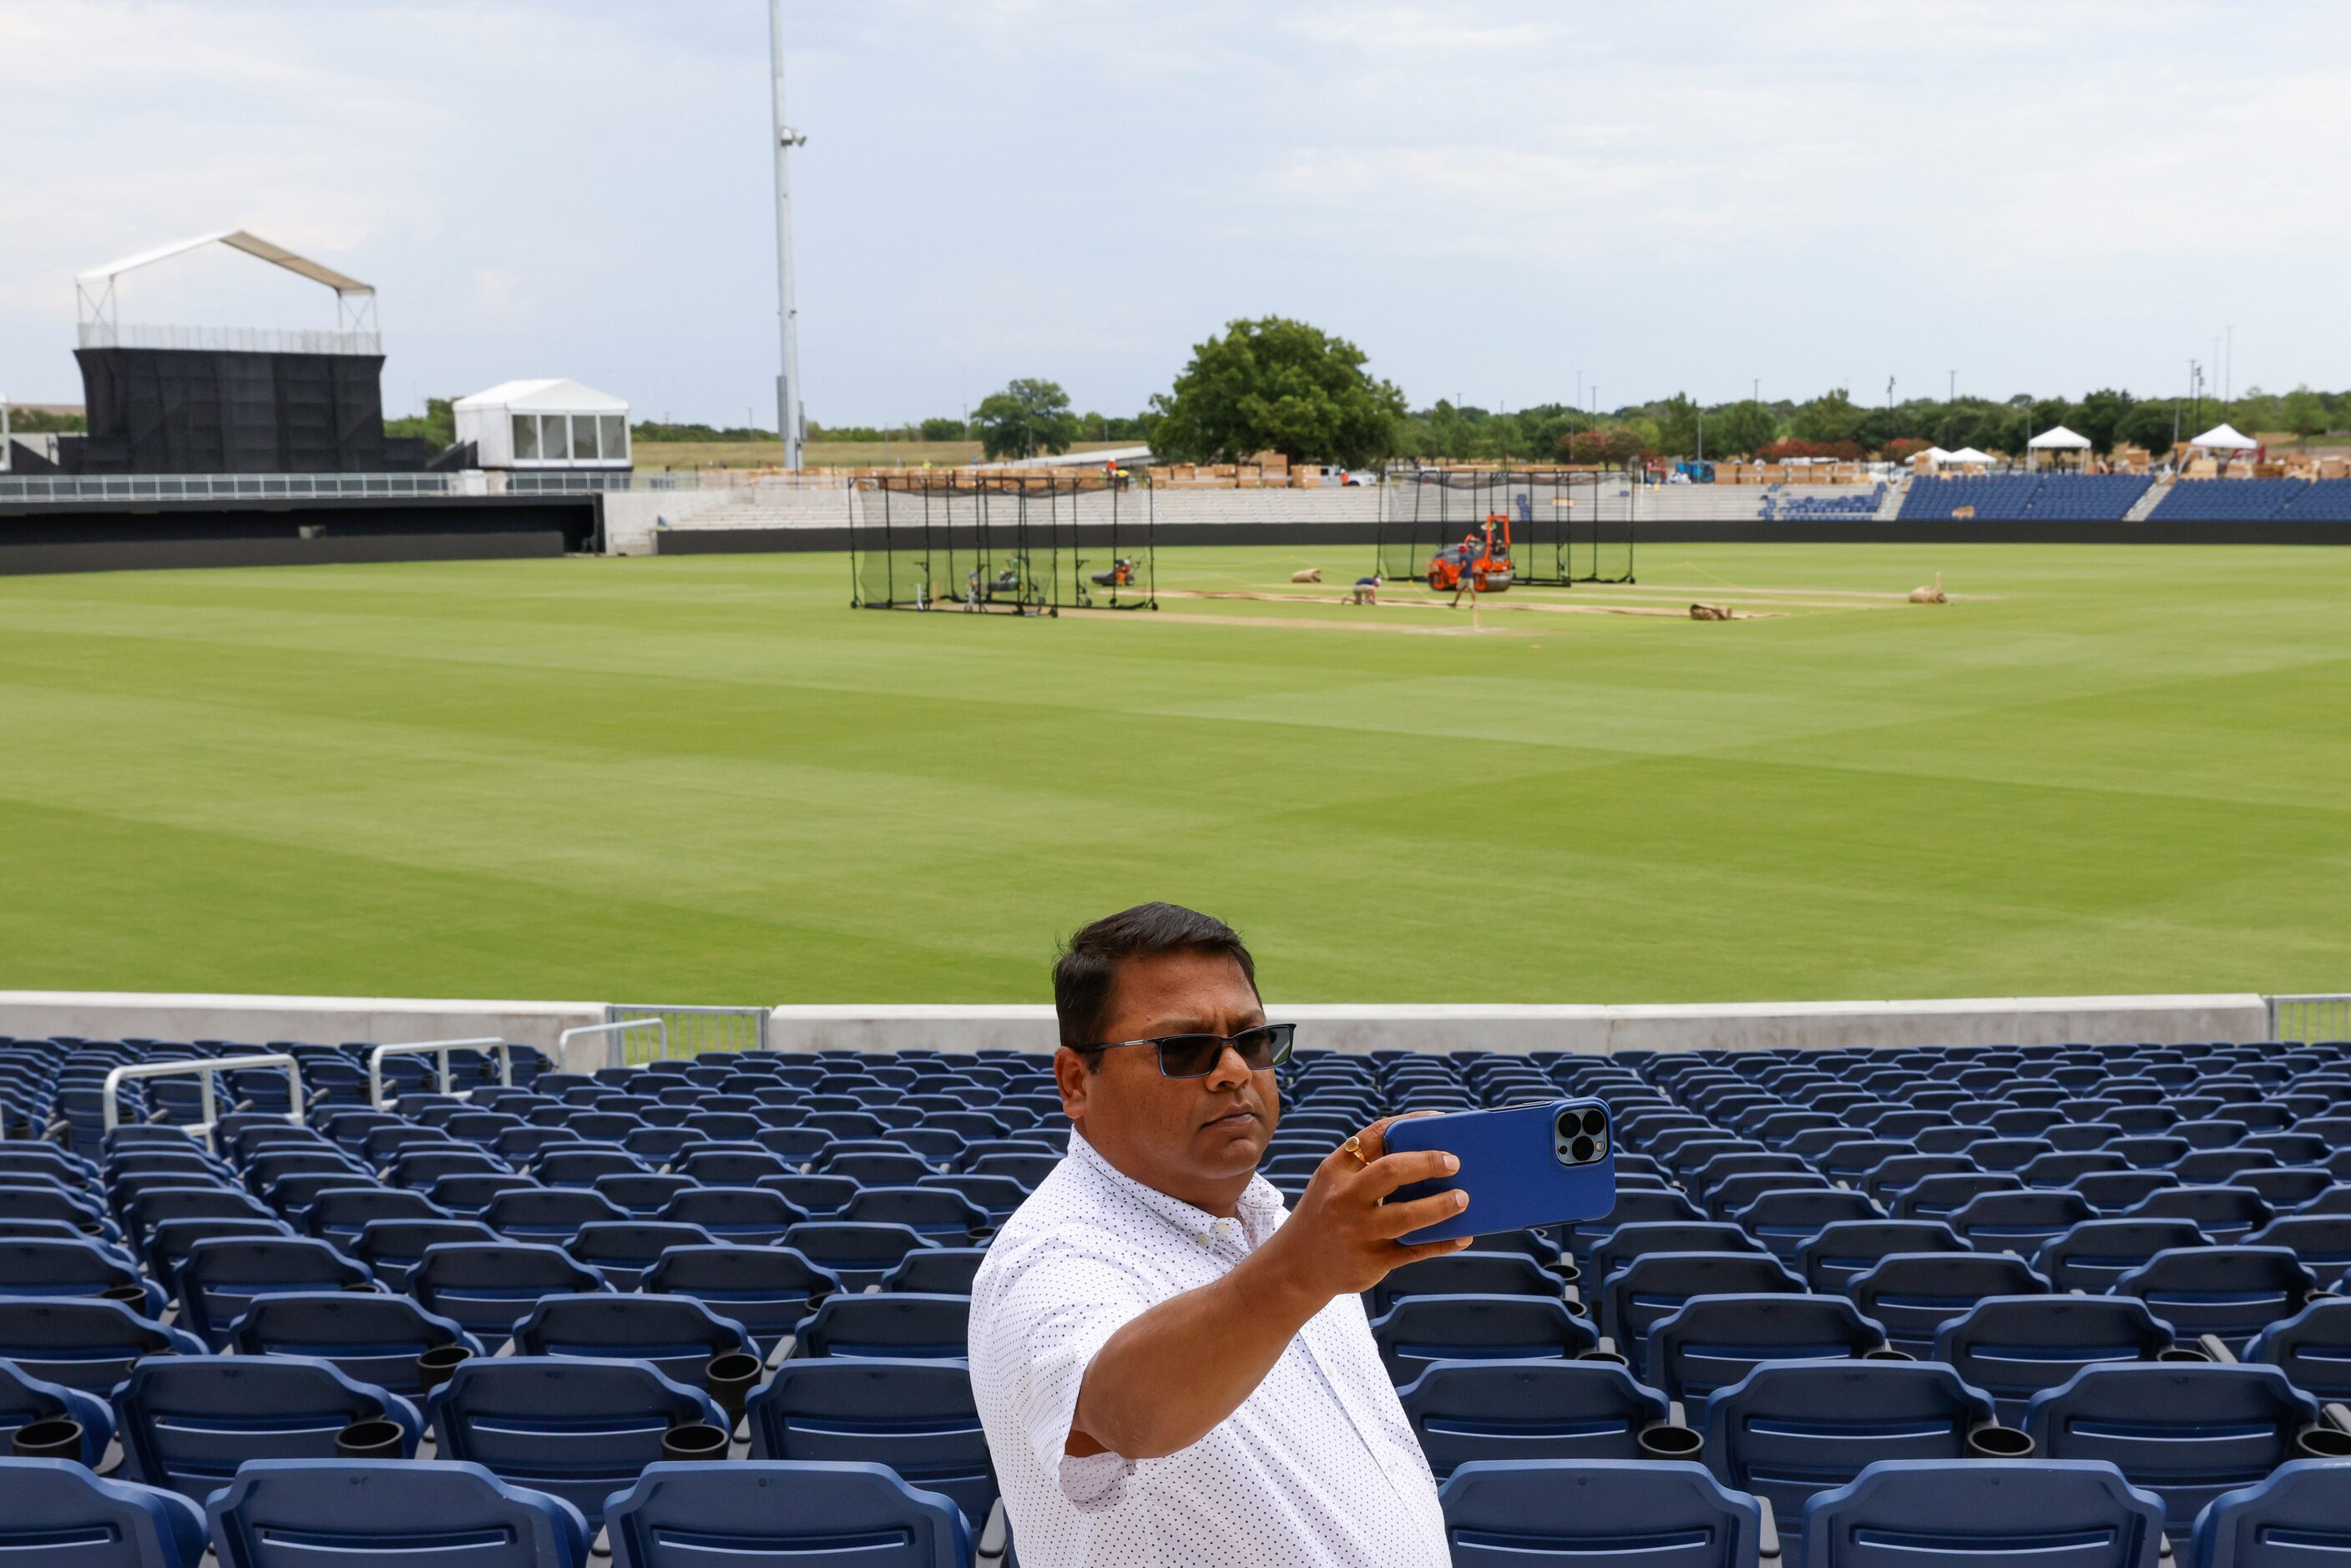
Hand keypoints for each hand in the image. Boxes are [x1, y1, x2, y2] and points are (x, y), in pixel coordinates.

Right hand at [1258, 1115, 1473, 1297]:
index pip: (1375, 1136)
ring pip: (1406, 1216)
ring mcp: (1357, 1232)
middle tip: (1455, 1162)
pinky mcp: (1371, 1261)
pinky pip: (1414, 1251)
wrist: (1295, 1266)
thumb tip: (1428, 1155)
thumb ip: (1367, 1166)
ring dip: (1440, 1206)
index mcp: (1336, 1170)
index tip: (1439, 1119)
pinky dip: (1441, 1243)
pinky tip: (1462, 1237)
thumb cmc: (1327, 1214)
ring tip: (1463, 1198)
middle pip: (1391, 1172)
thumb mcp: (1333, 1183)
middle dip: (1427, 1163)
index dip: (1410, 1123)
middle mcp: (1344, 1199)